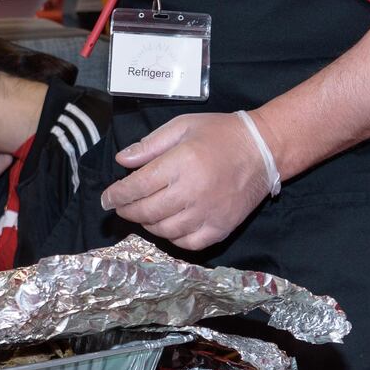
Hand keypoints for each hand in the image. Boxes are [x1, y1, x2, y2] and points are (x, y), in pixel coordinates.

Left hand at [100, 111, 272, 249]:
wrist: (263, 150)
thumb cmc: (220, 134)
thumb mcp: (182, 127)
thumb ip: (150, 145)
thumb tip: (123, 161)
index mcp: (182, 163)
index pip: (138, 187)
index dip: (117, 195)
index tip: (106, 199)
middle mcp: (193, 192)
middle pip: (147, 211)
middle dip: (127, 211)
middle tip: (119, 207)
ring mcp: (208, 214)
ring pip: (164, 231)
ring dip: (147, 224)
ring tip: (143, 213)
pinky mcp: (220, 228)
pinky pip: (188, 243)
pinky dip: (172, 238)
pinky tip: (167, 226)